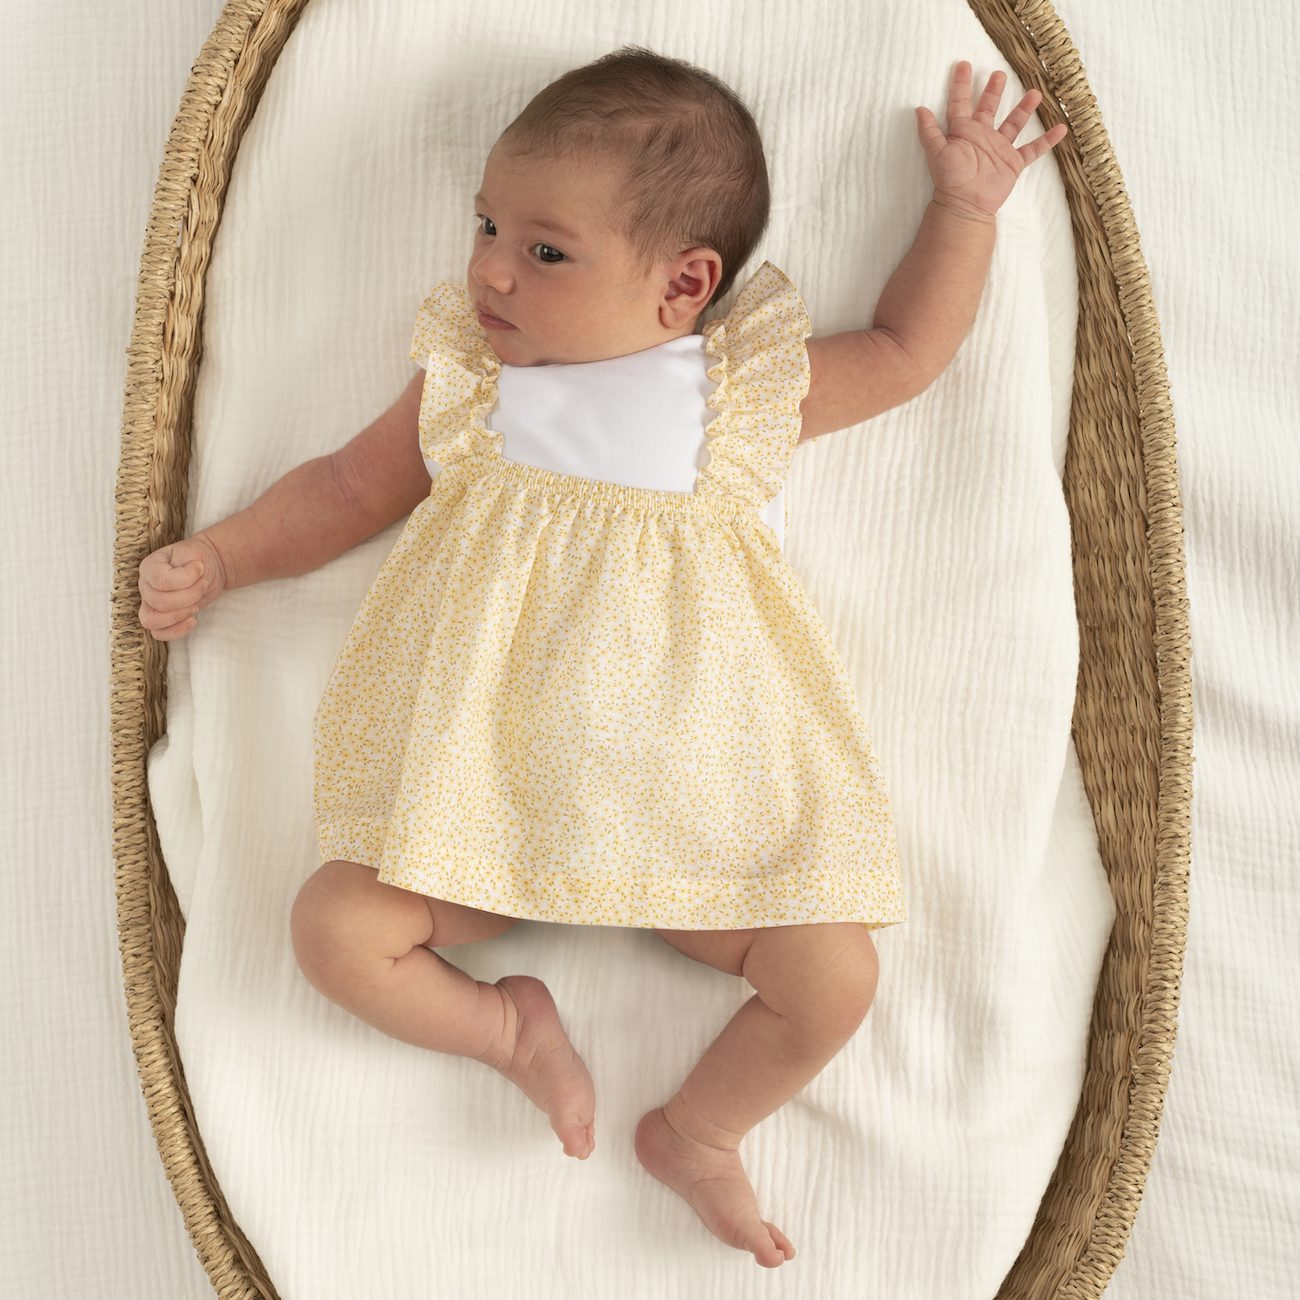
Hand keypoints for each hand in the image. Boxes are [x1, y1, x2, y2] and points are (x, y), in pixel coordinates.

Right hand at [137, 533, 225, 641]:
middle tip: (203, 585)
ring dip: (179, 616)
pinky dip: (176, 631)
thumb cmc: (198, 560)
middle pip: (158, 602)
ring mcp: (149, 603)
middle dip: (188, 597)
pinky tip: (193, 621)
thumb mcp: (196, 556)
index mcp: (149, 567)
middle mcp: (145, 586)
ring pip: (152, 621)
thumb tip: (192, 575)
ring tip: (196, 606)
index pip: (160, 581)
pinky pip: (158, 634)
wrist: (205, 570)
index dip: (185, 579)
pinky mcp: (160, 618)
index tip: (200, 568)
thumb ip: (192, 566)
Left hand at [915, 60, 1068, 219]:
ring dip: (1024, 109)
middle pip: (989, 108)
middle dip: (993, 91)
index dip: (960, 84)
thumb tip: (918, 109)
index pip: (961, 102)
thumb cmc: (949, 179)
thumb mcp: (936, 152)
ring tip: (1035, 92)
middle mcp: (982, 136)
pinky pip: (1033, 149)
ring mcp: (999, 149)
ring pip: (1014, 123)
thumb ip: (928, 131)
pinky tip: (1061, 128)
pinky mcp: (1013, 163)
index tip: (963, 64)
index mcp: (963, 131)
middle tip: (999, 73)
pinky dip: (1047, 140)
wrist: (965, 205)